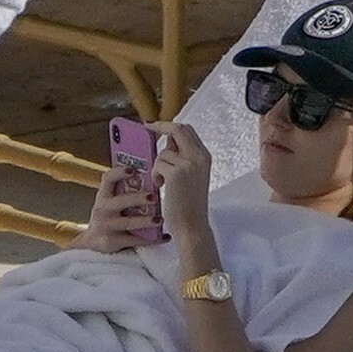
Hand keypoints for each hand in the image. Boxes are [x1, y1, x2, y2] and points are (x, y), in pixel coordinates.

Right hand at [66, 168, 159, 254]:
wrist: (93, 242)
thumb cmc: (109, 216)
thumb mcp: (111, 202)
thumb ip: (126, 192)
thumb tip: (155, 177)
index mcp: (104, 196)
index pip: (108, 179)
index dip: (119, 173)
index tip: (133, 170)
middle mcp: (103, 209)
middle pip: (121, 201)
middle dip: (138, 198)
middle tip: (154, 197)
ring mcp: (106, 226)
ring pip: (128, 222)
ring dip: (146, 221)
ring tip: (160, 220)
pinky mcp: (112, 241)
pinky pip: (134, 240)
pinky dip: (152, 239)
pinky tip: (165, 237)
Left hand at [151, 122, 214, 243]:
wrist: (192, 225)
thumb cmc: (189, 205)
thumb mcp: (192, 176)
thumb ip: (184, 158)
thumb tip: (168, 143)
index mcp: (205, 156)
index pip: (188, 131)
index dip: (170, 126)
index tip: (156, 126)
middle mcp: (200, 157)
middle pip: (178, 130)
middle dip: (160, 127)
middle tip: (147, 128)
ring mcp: (189, 164)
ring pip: (164, 152)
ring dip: (157, 165)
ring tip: (162, 182)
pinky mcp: (177, 173)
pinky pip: (158, 164)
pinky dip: (155, 175)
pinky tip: (161, 187)